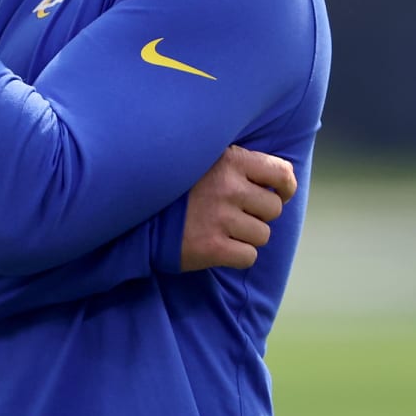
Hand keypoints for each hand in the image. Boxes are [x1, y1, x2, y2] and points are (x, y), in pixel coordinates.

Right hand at [179, 145, 298, 270]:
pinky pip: (248, 256)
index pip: (281, 173)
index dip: (285, 187)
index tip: (278, 194)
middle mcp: (228, 188)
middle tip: (233, 214)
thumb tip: (279, 178)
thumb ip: (237, 164)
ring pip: (262, 235)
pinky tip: (217, 246)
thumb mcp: (203, 159)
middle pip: (273, 209)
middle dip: (258, 214)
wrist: (131, 212)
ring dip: (245, 236)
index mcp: (230, 161)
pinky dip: (236, 255)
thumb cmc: (172, 186)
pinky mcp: (212, 247)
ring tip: (220, 229)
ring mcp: (220, 218)